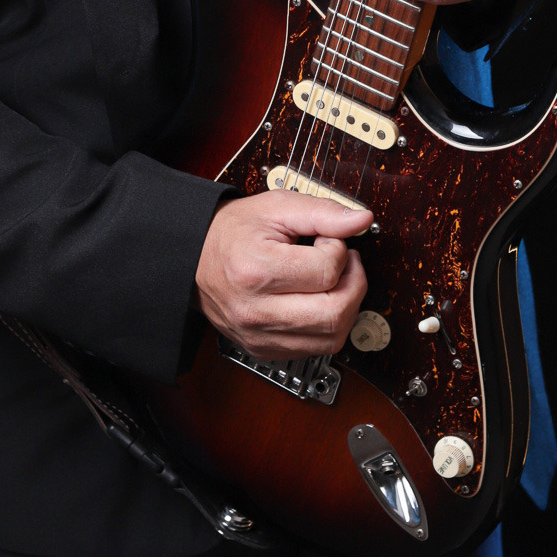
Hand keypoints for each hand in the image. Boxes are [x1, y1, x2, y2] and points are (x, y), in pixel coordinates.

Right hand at [194, 190, 370, 358]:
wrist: (194, 256)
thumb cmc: (234, 230)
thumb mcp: (277, 207)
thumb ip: (323, 213)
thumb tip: (362, 220)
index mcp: (256, 271)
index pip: (326, 272)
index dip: (340, 250)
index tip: (329, 240)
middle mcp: (256, 311)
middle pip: (335, 314)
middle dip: (354, 284)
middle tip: (346, 263)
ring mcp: (258, 335)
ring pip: (331, 338)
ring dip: (346, 307)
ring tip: (333, 281)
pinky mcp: (263, 349)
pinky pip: (315, 349)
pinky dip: (327, 326)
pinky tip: (319, 301)